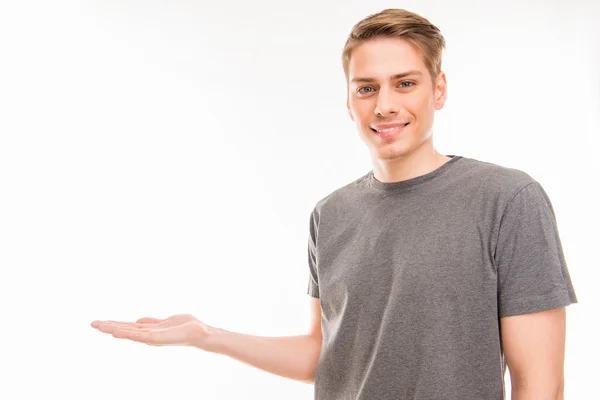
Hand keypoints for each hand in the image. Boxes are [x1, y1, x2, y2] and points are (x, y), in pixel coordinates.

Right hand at [91, 313, 212, 348]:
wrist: (201, 333)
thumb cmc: (187, 327)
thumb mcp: (165, 321)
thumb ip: (152, 322)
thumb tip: (137, 320)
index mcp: (149, 330)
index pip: (128, 327)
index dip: (114, 324)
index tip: (100, 322)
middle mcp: (148, 335)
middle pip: (124, 330)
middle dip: (108, 326)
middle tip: (92, 323)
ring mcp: (151, 338)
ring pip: (128, 332)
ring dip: (112, 328)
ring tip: (97, 325)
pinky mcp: (156, 338)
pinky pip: (138, 335)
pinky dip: (126, 333)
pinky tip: (115, 332)